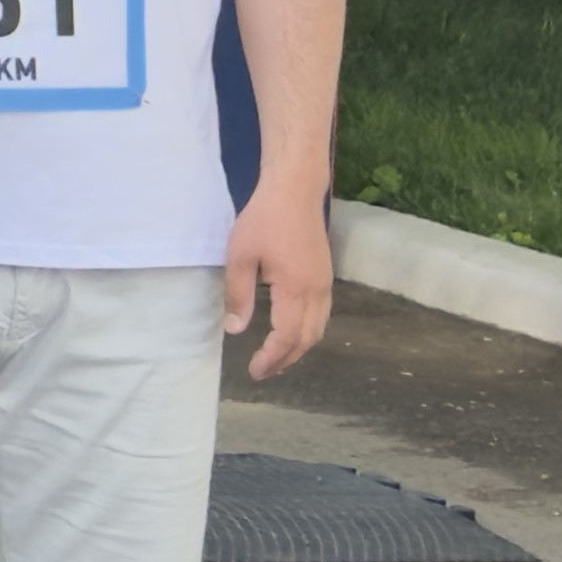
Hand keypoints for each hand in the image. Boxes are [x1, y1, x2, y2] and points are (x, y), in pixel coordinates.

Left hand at [223, 180, 335, 378]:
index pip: (287, 337)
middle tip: (262, 371)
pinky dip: (307, 331)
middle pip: (308, 339)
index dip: (272, 357)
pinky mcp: (325, 275)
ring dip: (299, 348)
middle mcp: (318, 291)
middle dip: (286, 359)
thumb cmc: (264, 220)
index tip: (254, 371)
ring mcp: (325, 284)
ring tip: (275, 358)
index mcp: (296, 289)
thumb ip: (238, 295)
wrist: (295, 191)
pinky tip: (290, 332)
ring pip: (319, 328)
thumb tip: (236, 329)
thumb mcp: (240, 256)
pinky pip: (321, 314)